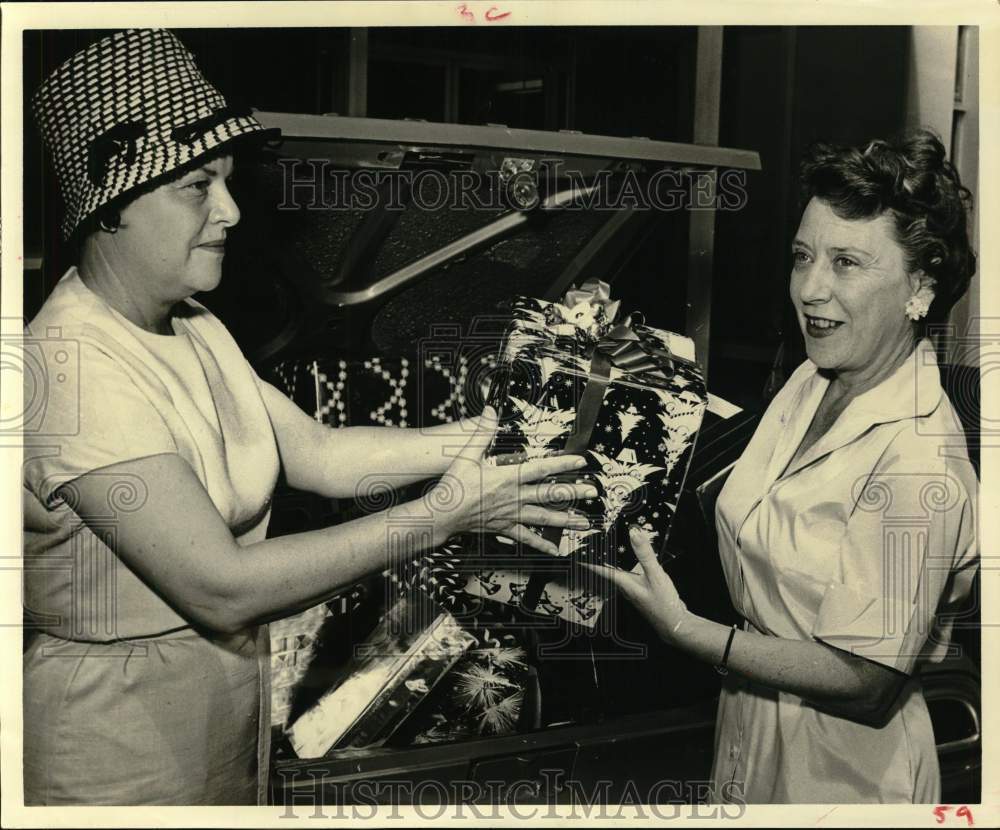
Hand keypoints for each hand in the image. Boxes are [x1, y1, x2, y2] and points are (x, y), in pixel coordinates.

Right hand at [433, 406, 595, 554]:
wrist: (442, 515)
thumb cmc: (453, 486)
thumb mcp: (466, 455)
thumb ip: (482, 433)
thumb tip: (490, 411)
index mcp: (507, 477)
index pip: (541, 468)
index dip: (562, 464)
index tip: (580, 461)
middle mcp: (514, 497)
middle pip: (549, 494)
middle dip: (573, 493)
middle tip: (592, 493)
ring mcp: (511, 514)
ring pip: (544, 517)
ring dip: (566, 520)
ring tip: (584, 522)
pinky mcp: (505, 528)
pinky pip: (527, 538)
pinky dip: (542, 544)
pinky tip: (555, 550)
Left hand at [582, 525, 689, 644]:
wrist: (675, 624)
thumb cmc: (664, 605)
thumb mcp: (655, 575)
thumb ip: (645, 554)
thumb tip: (634, 533)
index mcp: (624, 582)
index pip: (600, 569)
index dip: (588, 561)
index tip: (576, 555)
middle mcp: (626, 588)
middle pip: (608, 571)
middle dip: (600, 560)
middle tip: (592, 548)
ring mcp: (634, 591)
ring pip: (619, 574)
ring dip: (615, 564)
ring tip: (611, 552)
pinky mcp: (642, 592)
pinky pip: (631, 577)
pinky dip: (629, 568)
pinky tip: (636, 564)